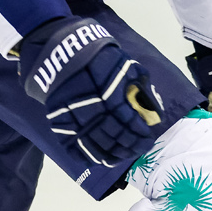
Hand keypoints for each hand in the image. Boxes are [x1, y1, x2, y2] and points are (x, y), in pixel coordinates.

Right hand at [20, 16, 160, 167]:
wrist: (64, 51)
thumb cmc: (99, 56)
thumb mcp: (124, 65)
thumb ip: (139, 86)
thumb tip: (152, 109)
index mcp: (110, 95)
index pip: (129, 123)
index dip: (139, 134)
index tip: (147, 138)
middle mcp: (92, 109)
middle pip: (114, 137)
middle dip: (129, 146)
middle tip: (138, 149)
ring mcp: (73, 118)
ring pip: (95, 146)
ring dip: (111, 155)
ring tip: (121, 156)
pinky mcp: (58, 121)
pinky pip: (72, 146)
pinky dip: (85, 156)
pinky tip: (97, 159)